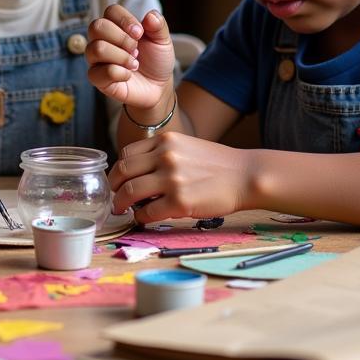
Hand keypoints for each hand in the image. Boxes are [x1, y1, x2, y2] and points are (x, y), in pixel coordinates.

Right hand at [86, 6, 175, 108]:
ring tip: (134, 64)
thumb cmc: (155, 60)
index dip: (125, 19)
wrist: (158, 87)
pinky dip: (119, 73)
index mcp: (115, 26)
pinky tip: (128, 75)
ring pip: (97, 49)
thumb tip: (151, 16)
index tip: (140, 33)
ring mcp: (96, 59)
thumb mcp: (162, 41)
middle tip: (136, 49)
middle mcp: (101, 39)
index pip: (110, 11)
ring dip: (121, 56)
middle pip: (97, 26)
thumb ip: (158, 26)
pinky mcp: (97, 78)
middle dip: (122, 38)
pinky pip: (98, 72)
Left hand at [108, 132, 253, 220]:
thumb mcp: (186, 146)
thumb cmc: (217, 164)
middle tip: (113, 197)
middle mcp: (165, 156)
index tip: (118, 181)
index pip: (127, 154)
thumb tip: (138, 173)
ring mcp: (171, 178)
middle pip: (123, 171)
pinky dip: (141, 217)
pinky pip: (148, 211)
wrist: (246, 175)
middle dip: (113, 187)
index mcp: (165, 141)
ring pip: (130, 192)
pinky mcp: (180, 201)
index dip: (119, 170)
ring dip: (121, 203)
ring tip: (122, 209)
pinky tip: (143, 218)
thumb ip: (162, 154)